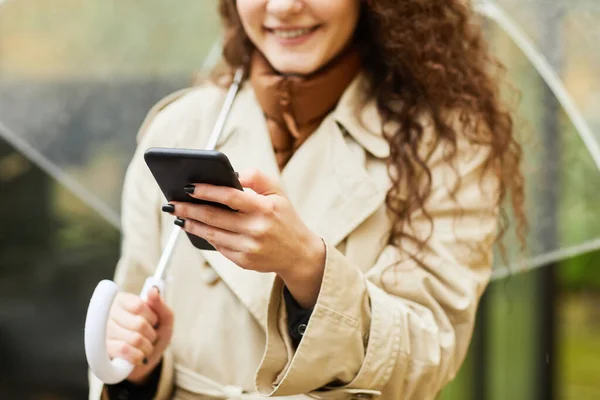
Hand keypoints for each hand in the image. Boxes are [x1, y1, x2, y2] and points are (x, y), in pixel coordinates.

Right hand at [106, 288, 173, 383]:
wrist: (145, 359)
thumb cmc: (154, 333)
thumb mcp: (163, 318)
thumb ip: (160, 304)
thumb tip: (153, 291)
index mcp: (121, 300)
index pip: (139, 306)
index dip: (152, 317)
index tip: (153, 321)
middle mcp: (108, 313)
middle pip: (139, 324)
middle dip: (151, 334)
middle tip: (150, 337)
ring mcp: (103, 332)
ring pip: (134, 339)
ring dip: (147, 347)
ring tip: (145, 346)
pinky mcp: (102, 350)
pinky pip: (125, 351)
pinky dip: (138, 356)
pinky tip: (139, 355)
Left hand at [168, 169, 325, 307]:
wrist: (299, 253)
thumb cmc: (285, 218)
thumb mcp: (278, 193)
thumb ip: (257, 178)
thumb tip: (232, 175)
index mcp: (265, 208)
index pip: (230, 196)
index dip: (207, 191)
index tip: (189, 186)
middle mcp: (257, 229)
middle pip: (215, 217)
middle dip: (189, 208)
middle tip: (172, 202)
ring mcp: (249, 247)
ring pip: (212, 234)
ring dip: (191, 224)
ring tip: (178, 215)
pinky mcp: (244, 261)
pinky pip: (219, 246)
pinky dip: (205, 236)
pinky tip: (195, 227)